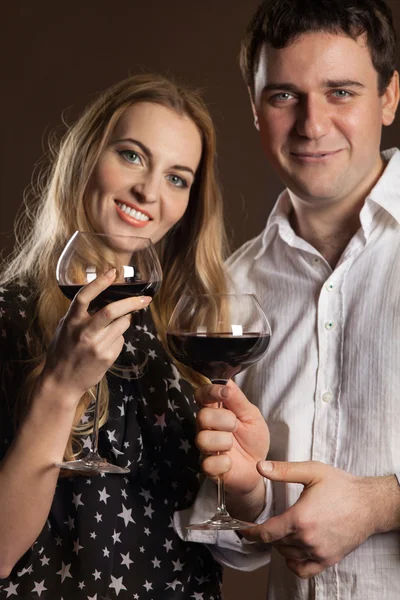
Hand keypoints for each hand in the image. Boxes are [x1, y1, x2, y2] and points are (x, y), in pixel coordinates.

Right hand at [39, 269, 151, 406]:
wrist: (62, 382)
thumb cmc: (62, 352)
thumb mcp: (64, 328)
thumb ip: (79, 314)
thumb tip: (100, 297)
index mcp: (71, 322)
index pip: (84, 297)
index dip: (99, 283)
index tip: (112, 272)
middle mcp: (85, 333)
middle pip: (112, 311)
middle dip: (132, 302)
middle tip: (145, 299)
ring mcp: (98, 346)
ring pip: (122, 324)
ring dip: (125, 320)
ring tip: (116, 324)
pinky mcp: (108, 357)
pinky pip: (121, 339)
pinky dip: (119, 336)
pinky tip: (107, 343)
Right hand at [195, 380, 269, 498]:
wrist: (260, 467)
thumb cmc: (254, 438)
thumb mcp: (252, 415)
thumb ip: (238, 399)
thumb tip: (226, 381)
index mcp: (215, 410)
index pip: (201, 394)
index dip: (209, 391)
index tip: (224, 393)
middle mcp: (206, 427)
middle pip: (202, 416)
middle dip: (224, 420)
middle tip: (236, 425)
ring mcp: (206, 447)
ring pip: (203, 439)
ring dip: (224, 442)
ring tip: (233, 445)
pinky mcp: (208, 467)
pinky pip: (208, 464)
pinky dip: (224, 463)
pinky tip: (230, 462)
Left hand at [243, 460, 399, 578]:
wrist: (369, 503)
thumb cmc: (341, 486)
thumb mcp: (311, 471)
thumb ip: (283, 470)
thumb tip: (259, 467)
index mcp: (300, 518)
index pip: (266, 532)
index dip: (250, 532)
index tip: (242, 529)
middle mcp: (307, 539)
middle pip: (275, 542)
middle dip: (268, 533)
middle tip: (267, 523)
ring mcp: (318, 552)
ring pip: (287, 555)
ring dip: (281, 544)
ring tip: (284, 530)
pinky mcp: (328, 559)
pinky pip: (302, 570)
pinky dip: (293, 563)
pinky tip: (293, 550)